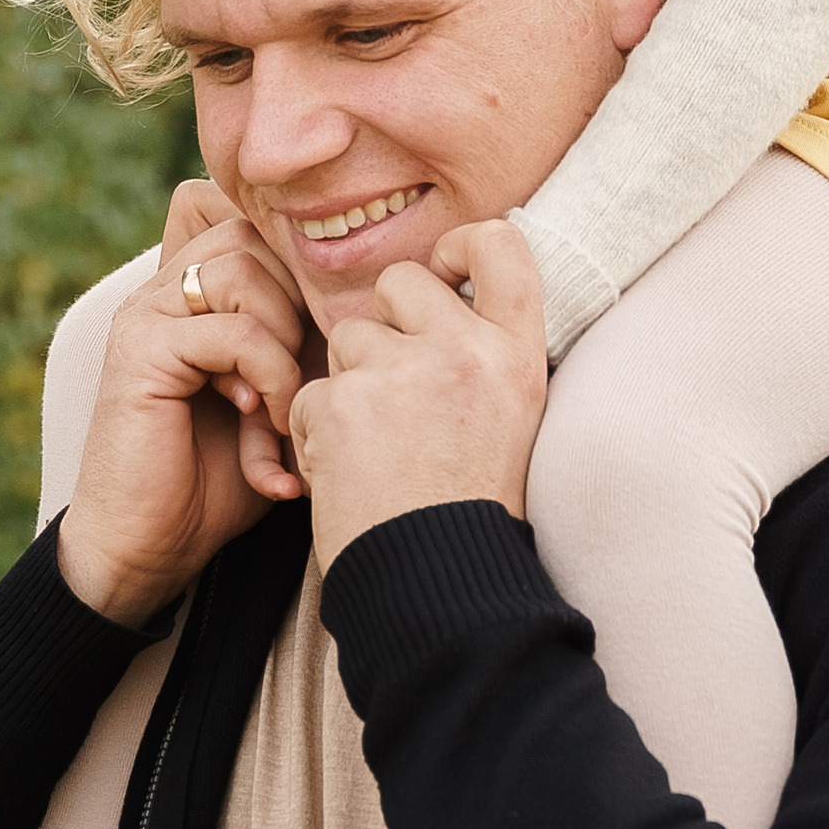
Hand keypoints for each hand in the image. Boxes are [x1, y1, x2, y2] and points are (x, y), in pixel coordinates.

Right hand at [54, 179, 312, 625]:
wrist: (152, 545)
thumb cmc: (221, 479)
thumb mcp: (283, 398)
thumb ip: (307, 345)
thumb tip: (372, 300)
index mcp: (196, 289)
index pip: (264, 228)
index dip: (306, 280)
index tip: (321, 350)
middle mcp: (167, 287)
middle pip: (258, 237)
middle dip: (299, 306)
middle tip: (302, 379)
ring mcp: (148, 312)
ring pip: (247, 272)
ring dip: (284, 342)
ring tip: (281, 407)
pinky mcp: (141, 349)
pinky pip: (232, 332)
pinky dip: (268, 376)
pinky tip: (261, 420)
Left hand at [287, 220, 550, 576]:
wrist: (437, 584)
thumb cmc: (471, 509)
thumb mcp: (511, 418)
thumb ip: (484, 353)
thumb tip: (448, 292)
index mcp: (517, 354)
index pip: (501, 244)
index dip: (463, 245)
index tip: (447, 271)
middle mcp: (464, 351)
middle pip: (401, 284)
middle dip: (387, 326)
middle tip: (400, 394)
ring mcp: (400, 373)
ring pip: (347, 338)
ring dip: (349, 383)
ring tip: (378, 447)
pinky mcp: (340, 403)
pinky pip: (310, 390)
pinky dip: (317, 429)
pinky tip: (351, 472)